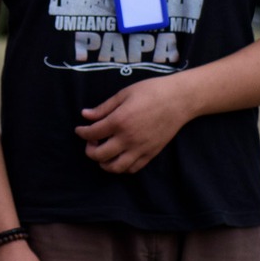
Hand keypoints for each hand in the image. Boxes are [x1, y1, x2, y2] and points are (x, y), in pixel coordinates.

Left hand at [75, 78, 191, 173]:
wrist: (179, 100)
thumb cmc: (151, 91)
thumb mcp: (124, 94)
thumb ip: (103, 108)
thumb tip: (85, 115)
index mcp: (119, 121)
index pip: (92, 134)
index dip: (82, 132)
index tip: (80, 129)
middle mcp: (128, 139)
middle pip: (100, 155)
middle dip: (90, 150)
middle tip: (91, 141)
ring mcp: (140, 149)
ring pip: (115, 167)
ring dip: (104, 163)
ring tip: (103, 153)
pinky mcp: (151, 154)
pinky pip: (132, 169)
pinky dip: (121, 167)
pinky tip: (119, 157)